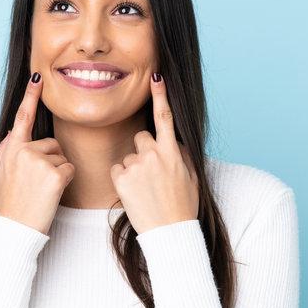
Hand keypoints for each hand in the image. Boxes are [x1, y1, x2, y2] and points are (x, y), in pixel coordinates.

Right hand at [0, 72, 75, 234]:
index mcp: (10, 148)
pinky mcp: (54, 173)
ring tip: (40, 191)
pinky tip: (50, 194)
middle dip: (50, 161)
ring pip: (61, 157)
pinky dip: (65, 182)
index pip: (22, 117)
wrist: (14, 228)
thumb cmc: (8, 204)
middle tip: (35, 185)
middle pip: (52, 144)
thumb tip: (13, 133)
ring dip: (57, 173)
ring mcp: (39, 161)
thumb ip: (6, 151)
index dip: (30, 96)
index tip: (37, 76)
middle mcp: (23, 150)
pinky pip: (69, 169)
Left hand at [110, 72, 199, 234]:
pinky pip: (118, 170)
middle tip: (152, 176)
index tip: (156, 76)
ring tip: (145, 190)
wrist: (170, 232)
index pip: (165, 117)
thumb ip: (182, 155)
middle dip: (144, 151)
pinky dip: (123, 180)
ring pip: (129, 156)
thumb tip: (174, 143)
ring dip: (134, 169)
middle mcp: (155, 155)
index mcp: (173, 152)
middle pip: (141, 138)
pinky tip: (134, 194)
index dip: (160, 95)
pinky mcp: (122, 179)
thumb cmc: (182, 206)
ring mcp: (138, 166)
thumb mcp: (190, 177)